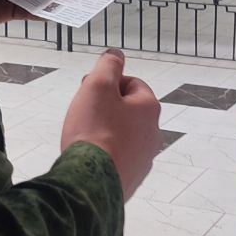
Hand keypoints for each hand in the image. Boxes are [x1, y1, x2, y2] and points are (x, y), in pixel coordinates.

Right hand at [61, 49, 161, 200]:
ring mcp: (144, 158)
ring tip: (84, 135)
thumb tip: (116, 54)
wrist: (92, 182)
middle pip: (128, 110)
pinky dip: (105, 153)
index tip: (88, 88)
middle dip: (106, 106)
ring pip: (124, 135)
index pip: (132, 83)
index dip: (108, 82)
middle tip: (82, 110)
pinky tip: (90, 156)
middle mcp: (153, 133)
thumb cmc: (95, 130)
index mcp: (149, 108)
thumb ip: (108, 66)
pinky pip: (118, 157)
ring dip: (106, 130)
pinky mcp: (131, 178)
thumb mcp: (98, 86)